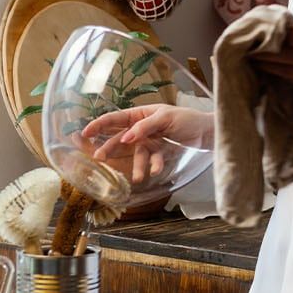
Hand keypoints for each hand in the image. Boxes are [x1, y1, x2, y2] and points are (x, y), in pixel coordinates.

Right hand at [79, 105, 213, 184]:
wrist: (208, 132)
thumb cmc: (187, 119)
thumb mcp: (166, 117)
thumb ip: (145, 127)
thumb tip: (126, 137)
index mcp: (140, 114)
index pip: (115, 118)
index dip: (99, 124)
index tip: (84, 133)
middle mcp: (142, 128)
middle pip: (120, 139)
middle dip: (109, 148)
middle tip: (99, 158)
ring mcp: (150, 142)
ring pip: (137, 155)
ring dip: (138, 166)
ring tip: (139, 178)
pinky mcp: (160, 153)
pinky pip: (153, 161)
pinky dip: (154, 166)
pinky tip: (156, 171)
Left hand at [251, 27, 292, 96]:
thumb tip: (277, 30)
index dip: (291, 38)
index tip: (273, 34)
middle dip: (271, 55)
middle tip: (252, 51)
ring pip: (290, 71)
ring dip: (270, 67)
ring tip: (255, 61)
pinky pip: (292, 80)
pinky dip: (278, 74)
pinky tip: (266, 70)